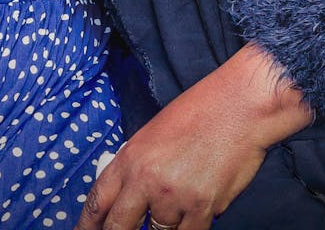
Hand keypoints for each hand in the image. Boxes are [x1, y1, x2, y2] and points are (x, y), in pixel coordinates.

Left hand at [76, 45, 312, 229]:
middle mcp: (146, 180)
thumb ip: (139, 166)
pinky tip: (192, 215)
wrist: (238, 107)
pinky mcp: (202, 209)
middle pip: (118, 228)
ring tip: (172, 208)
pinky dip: (188, 229)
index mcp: (130, 157)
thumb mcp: (153, 134)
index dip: (86, 225)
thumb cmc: (199, 112)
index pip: (97, 201)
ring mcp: (173, 197)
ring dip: (161, 229)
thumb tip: (131, 196)